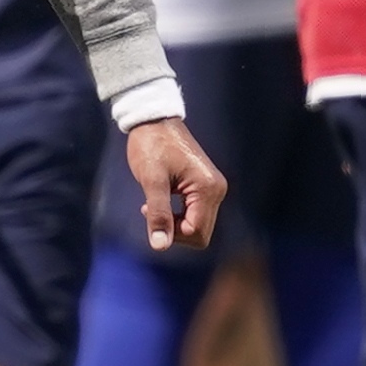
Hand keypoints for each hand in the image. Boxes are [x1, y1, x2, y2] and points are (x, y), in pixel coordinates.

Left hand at [124, 116, 225, 250]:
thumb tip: (160, 246)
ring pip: (197, 224)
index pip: (197, 232)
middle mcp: (217, 190)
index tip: (149, 213)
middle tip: (149, 209)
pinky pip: (195, 213)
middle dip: (174, 229)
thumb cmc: (151, 146)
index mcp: (208, 189)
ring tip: (152, 203)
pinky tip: (161, 199)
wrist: (154, 120)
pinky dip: (177, 214)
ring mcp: (213, 188)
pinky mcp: (205, 186)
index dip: (172, 233)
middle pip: (200, 232)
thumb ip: (158, 214)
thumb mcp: (152, 181)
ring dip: (174, 221)